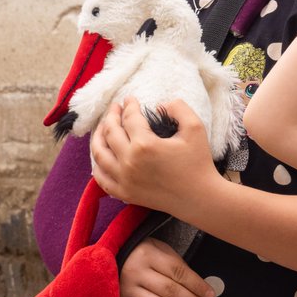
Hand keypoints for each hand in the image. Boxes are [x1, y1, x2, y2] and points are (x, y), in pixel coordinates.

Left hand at [90, 98, 220, 214]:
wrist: (199, 198)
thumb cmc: (198, 162)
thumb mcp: (195, 127)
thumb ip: (178, 108)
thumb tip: (160, 105)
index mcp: (145, 145)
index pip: (129, 118)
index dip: (129, 105)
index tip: (130, 99)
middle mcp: (129, 162)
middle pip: (110, 132)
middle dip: (111, 116)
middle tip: (116, 108)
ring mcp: (124, 180)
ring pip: (99, 154)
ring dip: (98, 136)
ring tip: (103, 127)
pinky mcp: (124, 193)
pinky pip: (101, 178)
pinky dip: (97, 164)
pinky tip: (102, 155)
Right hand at [119, 238, 215, 296]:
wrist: (116, 256)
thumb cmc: (146, 253)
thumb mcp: (162, 251)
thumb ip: (178, 268)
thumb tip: (199, 289)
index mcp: (149, 255)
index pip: (178, 272)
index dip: (197, 285)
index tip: (210, 294)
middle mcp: (136, 272)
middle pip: (169, 291)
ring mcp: (127, 288)